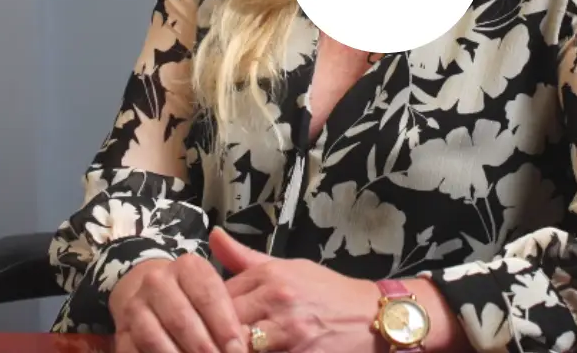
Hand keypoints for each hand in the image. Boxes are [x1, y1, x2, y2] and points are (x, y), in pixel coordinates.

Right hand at [110, 255, 246, 352]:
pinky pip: (134, 350)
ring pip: (155, 337)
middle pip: (182, 319)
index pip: (209, 296)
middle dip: (204, 347)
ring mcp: (136, 305)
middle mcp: (158, 281)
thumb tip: (241, 343)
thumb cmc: (194, 295)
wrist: (150, 290)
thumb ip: (229, 311)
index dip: (225, 326)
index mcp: (188, 267)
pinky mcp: (122, 329)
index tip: (238, 349)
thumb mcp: (214, 290)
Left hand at [209, 227, 380, 352]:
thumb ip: (245, 258)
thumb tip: (213, 236)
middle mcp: (278, 300)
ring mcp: (289, 331)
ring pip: (240, 345)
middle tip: (210, 339)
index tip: (205, 321)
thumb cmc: (328, 293)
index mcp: (271, 275)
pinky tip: (258, 352)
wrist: (372, 318)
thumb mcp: (289, 267)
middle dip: (215, 334)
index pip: (217, 295)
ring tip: (230, 346)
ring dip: (233, 347)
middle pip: (225, 322)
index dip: (207, 312)